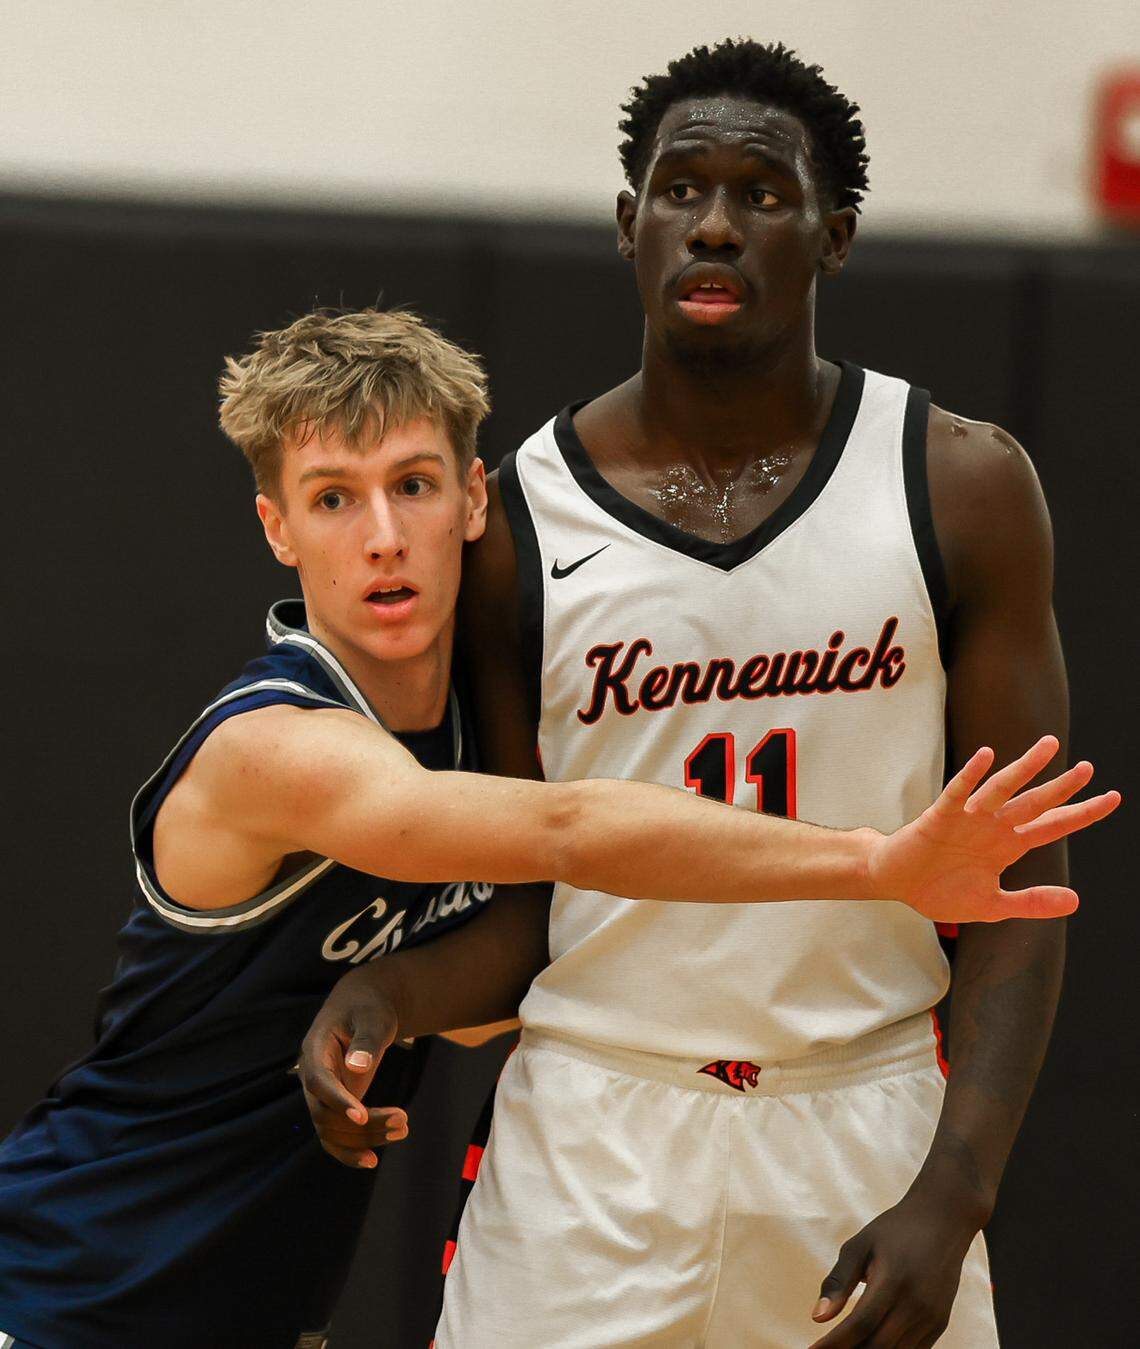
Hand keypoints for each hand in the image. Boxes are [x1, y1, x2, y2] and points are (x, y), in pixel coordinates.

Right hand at [297, 963, 408, 1168]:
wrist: (364, 1006)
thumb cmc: (368, 1007)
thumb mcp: (372, 1016)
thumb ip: (366, 1039)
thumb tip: (357, 1067)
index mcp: (315, 1049)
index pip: (319, 1081)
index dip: (337, 1101)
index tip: (362, 1117)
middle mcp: (312, 1076)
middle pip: (325, 1113)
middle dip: (362, 1125)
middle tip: (403, 1120)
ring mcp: (321, 1095)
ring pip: (330, 1130)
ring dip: (364, 1139)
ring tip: (403, 1129)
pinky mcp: (334, 1106)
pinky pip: (334, 1136)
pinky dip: (351, 1149)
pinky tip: (373, 1159)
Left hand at [809, 1187, 977, 1348]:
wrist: (943, 1221)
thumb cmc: (894, 1230)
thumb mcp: (860, 1245)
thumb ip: (839, 1281)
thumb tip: (818, 1317)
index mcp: (892, 1281)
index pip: (860, 1325)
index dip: (834, 1344)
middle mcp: (915, 1304)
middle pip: (878, 1346)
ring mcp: (931, 1317)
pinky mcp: (940, 1324)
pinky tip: (870, 1346)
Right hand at [870, 735, 1119, 920]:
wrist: (898, 884)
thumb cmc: (941, 891)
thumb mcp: (992, 905)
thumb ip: (1031, 903)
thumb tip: (1075, 901)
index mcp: (1008, 845)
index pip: (1053, 826)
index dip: (1082, 813)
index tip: (1113, 798)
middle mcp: (994, 826)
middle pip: (1035, 803)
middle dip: (1062, 787)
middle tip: (1089, 768)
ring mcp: (968, 819)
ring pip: (1002, 789)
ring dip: (1024, 769)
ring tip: (1048, 748)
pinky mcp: (940, 817)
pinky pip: (958, 793)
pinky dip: (971, 775)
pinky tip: (986, 756)